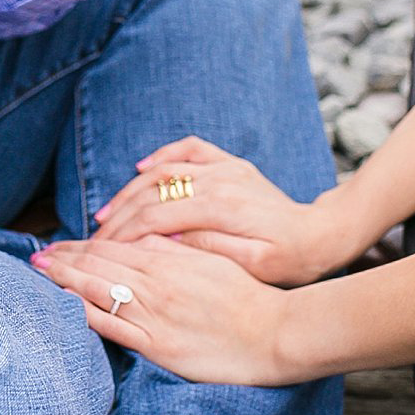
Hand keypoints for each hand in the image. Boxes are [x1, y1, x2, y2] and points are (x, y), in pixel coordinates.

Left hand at [32, 235, 311, 385]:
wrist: (275, 334)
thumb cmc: (249, 298)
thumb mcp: (214, 260)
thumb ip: (177, 248)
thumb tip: (146, 236)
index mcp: (170, 260)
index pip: (114, 246)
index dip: (82, 244)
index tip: (60, 243)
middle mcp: (156, 283)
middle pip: (99, 264)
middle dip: (64, 258)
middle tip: (36, 255)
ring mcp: (154, 314)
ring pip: (98, 289)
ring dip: (64, 279)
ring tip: (39, 272)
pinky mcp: (157, 345)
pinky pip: (112, 326)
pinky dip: (84, 313)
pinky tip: (62, 307)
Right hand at [93, 136, 374, 285]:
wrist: (321, 234)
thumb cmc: (289, 259)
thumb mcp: (253, 264)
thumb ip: (210, 249)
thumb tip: (169, 238)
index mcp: (221, 207)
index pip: (156, 217)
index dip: (124, 236)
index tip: (101, 254)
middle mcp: (220, 180)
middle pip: (152, 194)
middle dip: (118, 217)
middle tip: (93, 240)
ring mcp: (225, 167)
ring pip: (163, 171)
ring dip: (130, 191)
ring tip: (107, 215)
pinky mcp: (231, 163)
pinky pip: (190, 149)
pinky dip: (163, 156)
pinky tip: (142, 169)